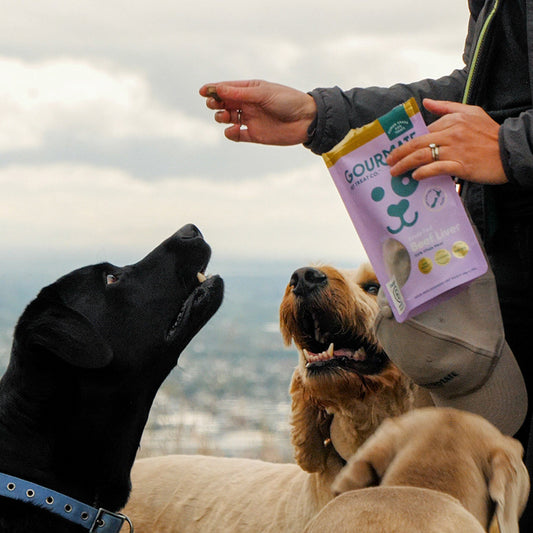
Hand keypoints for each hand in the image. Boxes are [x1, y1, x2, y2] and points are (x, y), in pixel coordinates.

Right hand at [199, 80, 316, 144]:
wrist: (306, 120)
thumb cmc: (288, 101)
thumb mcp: (263, 94)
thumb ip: (240, 94)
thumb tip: (218, 89)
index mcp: (250, 90)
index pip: (227, 88)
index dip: (213, 90)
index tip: (203, 92)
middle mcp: (248, 104)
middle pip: (224, 103)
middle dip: (215, 103)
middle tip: (215, 104)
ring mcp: (251, 120)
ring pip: (227, 118)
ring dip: (221, 117)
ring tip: (224, 116)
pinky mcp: (255, 135)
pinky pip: (236, 135)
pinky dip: (231, 133)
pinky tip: (233, 130)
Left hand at [387, 99, 507, 184]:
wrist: (509, 152)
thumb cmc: (490, 134)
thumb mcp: (471, 112)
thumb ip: (446, 107)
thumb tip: (426, 101)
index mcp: (453, 120)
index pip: (424, 131)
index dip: (409, 142)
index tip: (398, 150)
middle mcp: (452, 134)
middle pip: (418, 143)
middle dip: (399, 153)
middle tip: (388, 161)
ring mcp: (455, 150)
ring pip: (422, 156)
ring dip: (405, 164)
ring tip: (395, 171)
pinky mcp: (461, 166)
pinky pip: (436, 168)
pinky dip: (423, 172)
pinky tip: (415, 176)